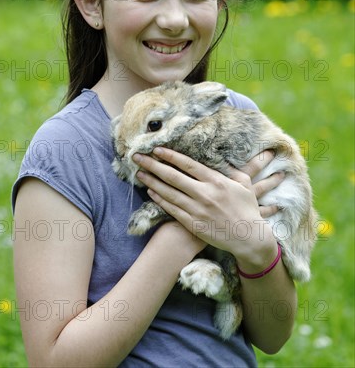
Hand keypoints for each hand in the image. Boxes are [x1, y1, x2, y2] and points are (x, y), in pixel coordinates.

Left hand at [132, 148, 282, 261]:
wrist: (250, 238)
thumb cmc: (248, 210)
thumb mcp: (245, 185)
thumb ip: (232, 171)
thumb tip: (223, 161)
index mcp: (216, 181)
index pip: (188, 164)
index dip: (170, 156)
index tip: (156, 149)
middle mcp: (204, 194)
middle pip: (173, 176)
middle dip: (153, 165)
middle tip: (138, 157)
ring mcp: (198, 210)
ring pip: (169, 193)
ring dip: (152, 182)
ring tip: (139, 173)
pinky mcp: (194, 224)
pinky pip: (173, 210)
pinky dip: (160, 200)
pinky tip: (151, 193)